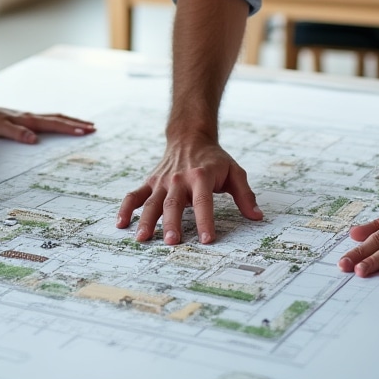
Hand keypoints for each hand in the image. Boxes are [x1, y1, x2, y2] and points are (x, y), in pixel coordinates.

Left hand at [0, 91, 94, 143]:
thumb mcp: (0, 129)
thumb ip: (17, 134)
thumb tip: (35, 140)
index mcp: (29, 120)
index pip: (54, 125)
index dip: (69, 128)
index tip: (84, 132)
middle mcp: (33, 117)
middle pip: (60, 119)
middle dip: (77, 123)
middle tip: (94, 128)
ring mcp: (31, 116)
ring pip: (56, 118)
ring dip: (72, 121)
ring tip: (85, 125)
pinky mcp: (28, 118)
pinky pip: (50, 119)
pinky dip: (62, 121)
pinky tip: (63, 124)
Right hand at [115, 136, 261, 245]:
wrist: (190, 136)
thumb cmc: (213, 159)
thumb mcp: (234, 171)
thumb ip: (245, 195)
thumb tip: (257, 217)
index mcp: (201, 176)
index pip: (204, 201)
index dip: (205, 220)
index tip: (208, 240)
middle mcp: (179, 178)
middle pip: (174, 203)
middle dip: (172, 223)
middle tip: (171, 242)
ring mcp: (162, 181)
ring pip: (152, 201)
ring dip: (146, 220)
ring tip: (142, 239)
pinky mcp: (151, 182)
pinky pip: (135, 195)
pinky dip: (126, 208)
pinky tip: (121, 224)